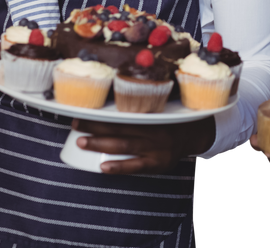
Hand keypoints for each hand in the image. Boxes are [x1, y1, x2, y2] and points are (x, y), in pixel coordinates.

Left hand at [71, 116, 214, 173]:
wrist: (193, 135)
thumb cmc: (168, 121)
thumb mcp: (157, 109)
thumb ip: (138, 107)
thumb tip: (108, 102)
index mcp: (150, 114)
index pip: (122, 113)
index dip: (102, 114)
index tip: (83, 111)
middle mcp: (152, 129)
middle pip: (120, 128)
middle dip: (96, 127)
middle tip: (76, 125)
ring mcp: (155, 148)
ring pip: (124, 146)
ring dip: (101, 144)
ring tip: (82, 142)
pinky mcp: (158, 164)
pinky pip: (136, 166)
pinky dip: (119, 167)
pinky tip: (103, 167)